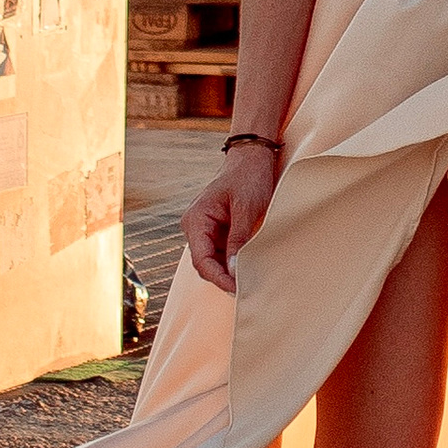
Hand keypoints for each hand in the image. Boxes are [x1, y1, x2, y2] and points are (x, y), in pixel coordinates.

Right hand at [184, 138, 279, 292]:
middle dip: (224, 278)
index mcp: (196, 220)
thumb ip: (238, 239)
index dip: (218, 278)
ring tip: (251, 280)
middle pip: (206, 264)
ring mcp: (206, 229)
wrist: (252, 157)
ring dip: (230, 271)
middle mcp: (196, 227)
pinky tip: (249, 267)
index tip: (237, 289)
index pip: (201, 260)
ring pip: (214, 260)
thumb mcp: (247, 208)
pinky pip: (222, 252)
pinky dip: (234, 261)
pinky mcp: (218, 230)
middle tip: (247, 289)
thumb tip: (233, 270)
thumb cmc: (249, 177)